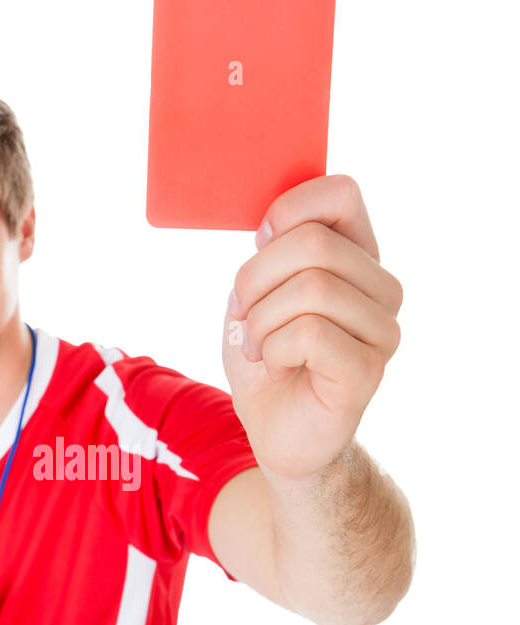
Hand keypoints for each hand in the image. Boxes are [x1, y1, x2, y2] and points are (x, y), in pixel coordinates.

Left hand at [223, 174, 402, 480]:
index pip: (341, 193)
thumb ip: (270, 251)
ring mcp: (381, 330)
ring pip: (312, 286)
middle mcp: (380, 289)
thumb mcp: (256, 292)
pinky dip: (274, 349)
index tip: (259, 243)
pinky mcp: (368, 370)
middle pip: (314, 241)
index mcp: (357, 257)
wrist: (274, 430)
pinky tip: (278, 367)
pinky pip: (310, 333)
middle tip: (243, 314)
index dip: (289, 209)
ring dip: (261, 320)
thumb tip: (274, 224)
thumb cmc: (266, 358)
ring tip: (260, 347)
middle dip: (255, 278)